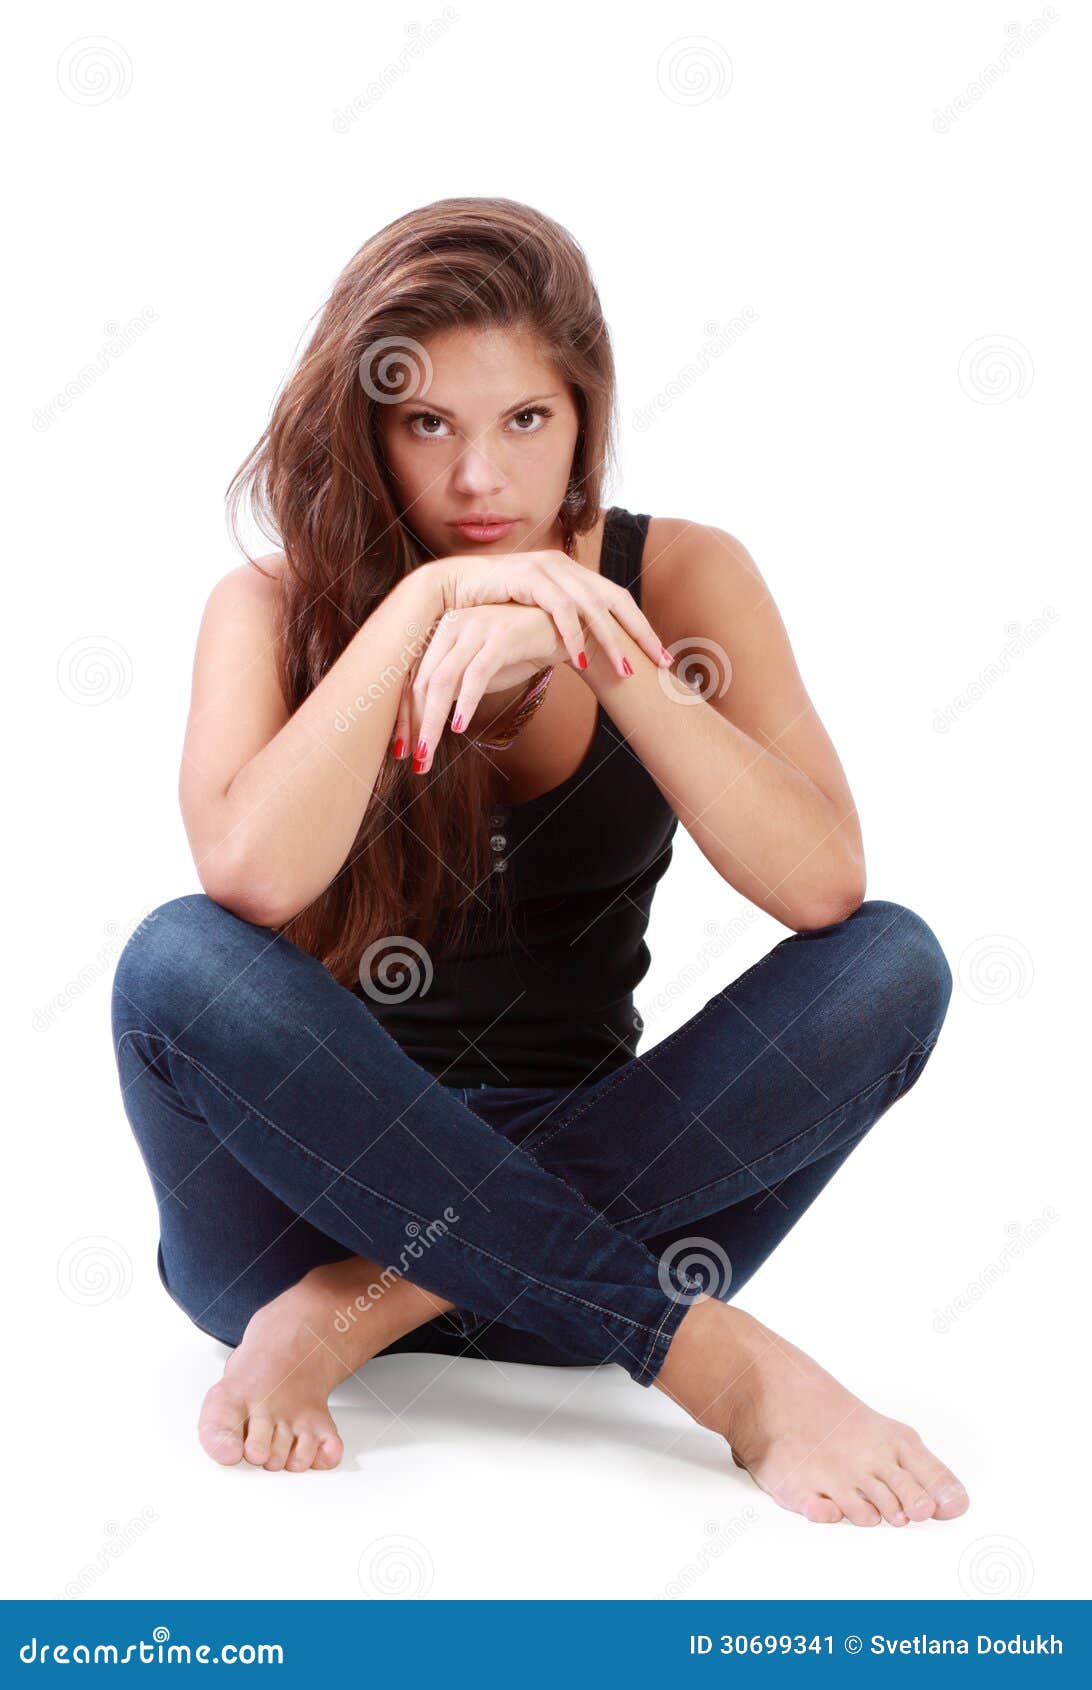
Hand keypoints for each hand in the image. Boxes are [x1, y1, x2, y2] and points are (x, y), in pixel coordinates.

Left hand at [393, 601, 573, 774]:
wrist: (559, 630)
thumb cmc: (515, 652)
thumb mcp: (476, 669)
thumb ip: (451, 687)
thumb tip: (424, 721)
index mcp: (440, 632)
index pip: (413, 679)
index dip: (404, 716)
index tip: (402, 750)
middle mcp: (452, 625)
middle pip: (423, 682)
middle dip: (415, 725)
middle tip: (415, 760)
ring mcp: (476, 627)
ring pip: (444, 680)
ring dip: (433, 720)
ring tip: (428, 751)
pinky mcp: (502, 636)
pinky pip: (477, 673)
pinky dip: (466, 702)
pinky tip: (460, 726)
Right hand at [431, 549, 674, 678]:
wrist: (450, 586)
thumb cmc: (492, 608)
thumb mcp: (536, 617)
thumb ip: (563, 627)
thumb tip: (587, 651)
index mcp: (574, 575)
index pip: (619, 601)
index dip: (642, 629)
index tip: (663, 658)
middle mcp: (567, 566)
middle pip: (616, 601)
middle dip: (640, 633)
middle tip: (661, 663)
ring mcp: (549, 567)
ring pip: (592, 606)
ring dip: (609, 640)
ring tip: (624, 670)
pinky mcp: (528, 575)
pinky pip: (559, 608)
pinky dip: (572, 633)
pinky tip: (582, 657)